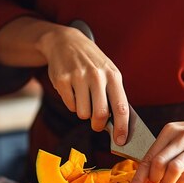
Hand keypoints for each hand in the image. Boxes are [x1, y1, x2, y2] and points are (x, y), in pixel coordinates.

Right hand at [38, 26, 128, 144]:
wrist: (66, 42)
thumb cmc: (92, 63)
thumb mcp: (108, 73)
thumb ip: (114, 96)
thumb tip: (118, 125)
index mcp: (113, 76)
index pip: (121, 107)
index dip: (122, 128)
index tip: (121, 141)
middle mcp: (96, 76)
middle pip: (99, 114)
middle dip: (98, 125)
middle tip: (97, 125)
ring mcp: (78, 77)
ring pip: (82, 113)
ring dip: (83, 112)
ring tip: (84, 98)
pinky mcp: (61, 80)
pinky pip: (69, 105)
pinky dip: (72, 103)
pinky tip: (73, 90)